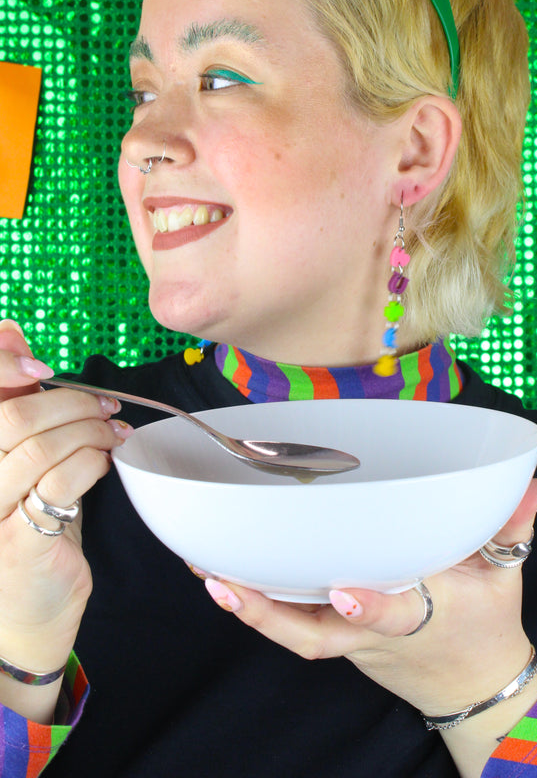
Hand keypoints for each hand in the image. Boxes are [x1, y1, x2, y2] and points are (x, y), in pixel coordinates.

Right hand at [0, 319, 130, 673]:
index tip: (42, 369)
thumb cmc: (25, 527)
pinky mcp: (18, 543)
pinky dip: (94, 461)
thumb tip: (11, 333)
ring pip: (40, 446)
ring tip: (114, 433)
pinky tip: (107, 461)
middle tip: (106, 406)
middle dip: (70, 401)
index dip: (2, 363)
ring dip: (90, 430)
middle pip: (13, 416)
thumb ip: (15, 401)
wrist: (26, 615)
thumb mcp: (17, 458)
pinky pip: (61, 483)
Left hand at [200, 473, 536, 716]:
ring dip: (248, 604)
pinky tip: (223, 571)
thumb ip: (513, 523)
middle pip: (316, 635)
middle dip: (267, 612)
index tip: (345, 593)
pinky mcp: (338, 638)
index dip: (370, 609)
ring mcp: (352, 642)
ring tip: (203, 565)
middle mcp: (376, 636)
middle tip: (221, 577)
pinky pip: (293, 623)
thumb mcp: (507, 573)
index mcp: (424, 616)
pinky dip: (257, 603)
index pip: (396, 616)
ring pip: (294, 631)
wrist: (475, 688)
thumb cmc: (488, 622)